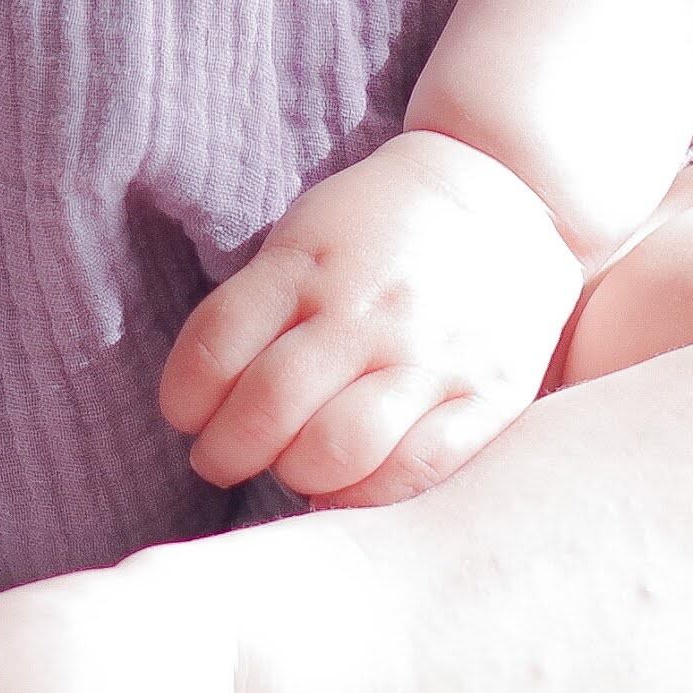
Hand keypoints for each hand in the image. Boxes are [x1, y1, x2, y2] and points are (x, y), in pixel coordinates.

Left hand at [159, 128, 588, 506]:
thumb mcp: (306, 235)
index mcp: (308, 264)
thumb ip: (260, 307)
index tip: (185, 416)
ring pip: (338, 451)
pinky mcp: (488, 397)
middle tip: (222, 458)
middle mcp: (366, 312)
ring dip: (294, 475)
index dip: (184, 397)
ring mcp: (430, 357)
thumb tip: (210, 405)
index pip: (216, 345)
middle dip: (226, 451)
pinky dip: (367, 494)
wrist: (508, 198)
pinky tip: (346, 486)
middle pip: (269, 408)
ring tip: (290, 468)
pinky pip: (415, 471)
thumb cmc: (383, 226)